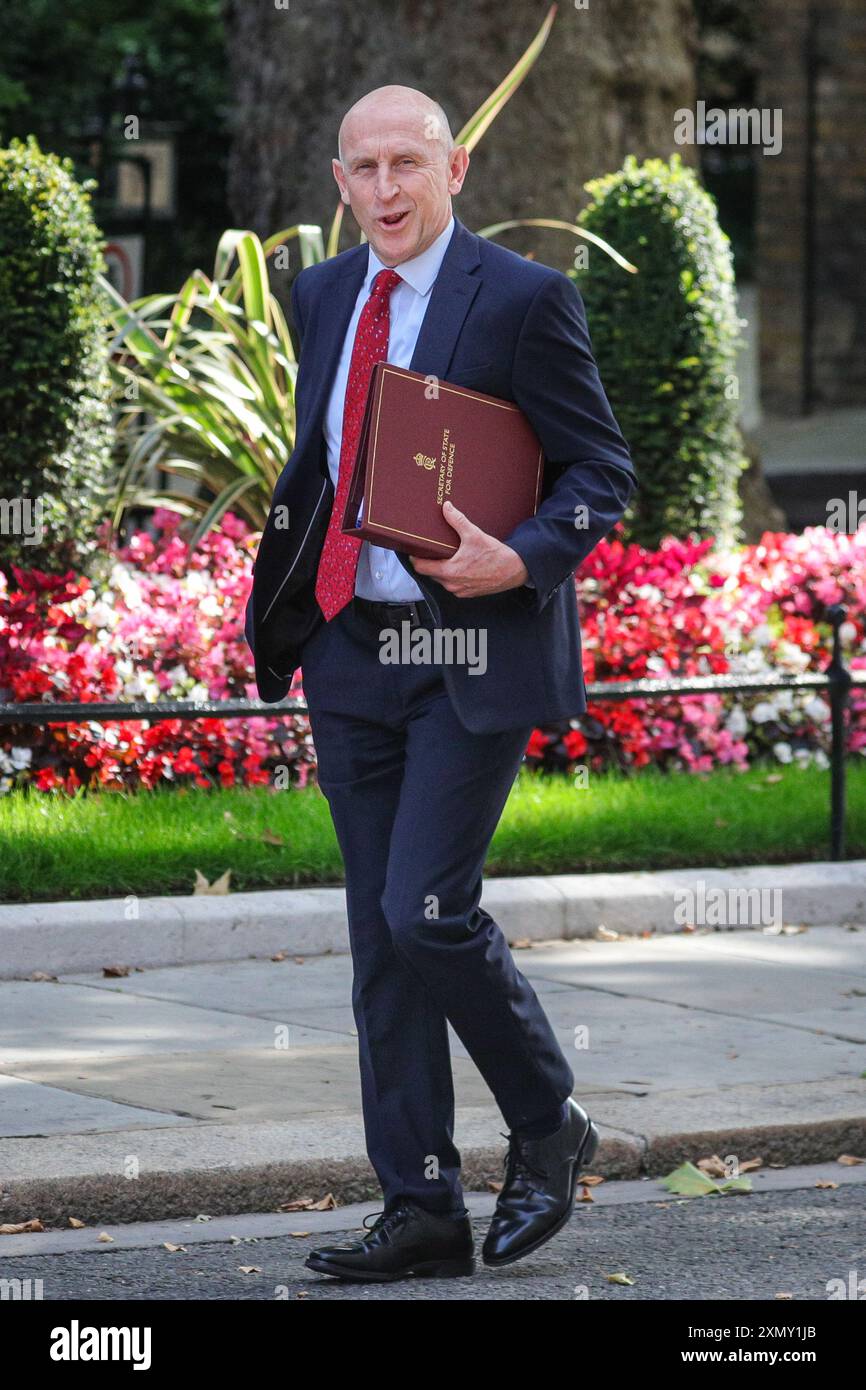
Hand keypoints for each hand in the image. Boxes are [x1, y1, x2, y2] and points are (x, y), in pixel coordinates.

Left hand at [408, 499, 528, 598]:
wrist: (514, 570)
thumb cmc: (495, 555)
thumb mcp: (474, 534)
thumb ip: (457, 521)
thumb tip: (446, 507)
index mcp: (449, 571)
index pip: (421, 568)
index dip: (415, 558)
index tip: (413, 550)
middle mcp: (452, 585)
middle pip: (431, 573)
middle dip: (430, 562)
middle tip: (431, 550)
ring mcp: (460, 591)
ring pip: (442, 580)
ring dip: (442, 570)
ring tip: (446, 557)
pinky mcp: (468, 594)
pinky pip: (454, 585)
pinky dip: (453, 577)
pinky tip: (460, 566)